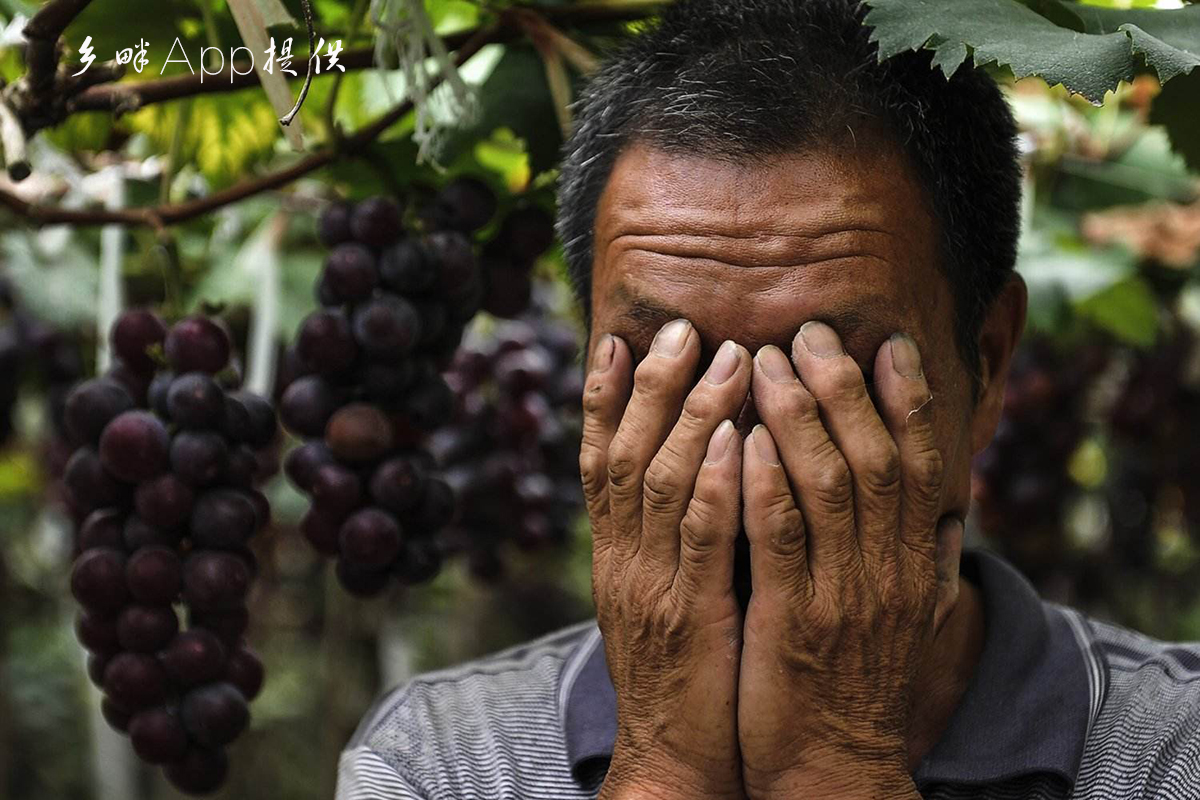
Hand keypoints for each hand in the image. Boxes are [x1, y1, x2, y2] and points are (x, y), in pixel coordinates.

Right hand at [580, 319, 751, 799]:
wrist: (674, 759)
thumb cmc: (682, 676)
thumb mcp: (665, 598)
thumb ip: (672, 540)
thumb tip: (698, 478)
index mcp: (616, 555)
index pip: (599, 461)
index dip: (605, 399)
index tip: (619, 339)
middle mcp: (622, 560)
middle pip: (625, 454)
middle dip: (651, 386)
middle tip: (681, 327)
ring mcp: (650, 586)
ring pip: (661, 482)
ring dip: (693, 416)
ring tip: (727, 357)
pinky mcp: (689, 615)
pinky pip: (700, 537)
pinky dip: (717, 482)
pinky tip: (740, 438)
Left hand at [736, 323, 963, 799]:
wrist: (835, 766)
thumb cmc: (864, 682)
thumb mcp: (912, 619)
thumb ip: (930, 561)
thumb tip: (953, 511)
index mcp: (915, 564)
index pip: (921, 465)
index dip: (909, 399)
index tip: (888, 342)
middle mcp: (889, 570)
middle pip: (873, 457)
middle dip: (843, 387)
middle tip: (809, 332)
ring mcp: (842, 594)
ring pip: (826, 485)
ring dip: (796, 417)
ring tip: (763, 362)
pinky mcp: (792, 620)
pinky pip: (779, 540)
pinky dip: (762, 484)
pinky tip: (739, 439)